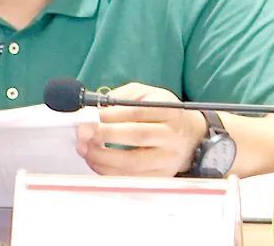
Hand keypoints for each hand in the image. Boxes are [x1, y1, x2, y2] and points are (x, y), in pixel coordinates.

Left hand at [74, 82, 207, 176]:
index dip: (113, 114)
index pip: (139, 112)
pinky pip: (132, 178)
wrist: (190, 136)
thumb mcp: (147, 95)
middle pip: (138, 136)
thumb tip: (96, 107)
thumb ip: (123, 96)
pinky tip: (95, 162)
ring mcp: (168, 159)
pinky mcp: (161, 176)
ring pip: (134, 162)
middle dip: (106, 135)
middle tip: (83, 132)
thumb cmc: (161, 113)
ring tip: (85, 149)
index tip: (91, 115)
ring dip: (103, 157)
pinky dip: (109, 172)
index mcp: (169, 111)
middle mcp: (171, 136)